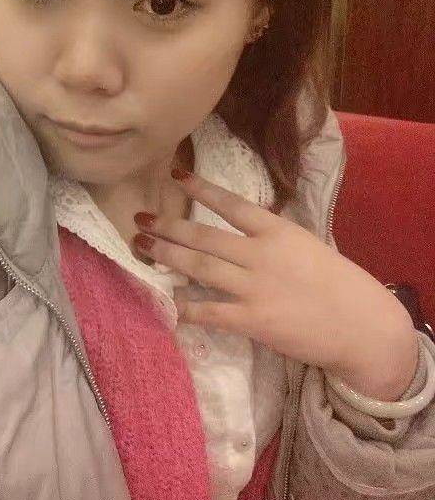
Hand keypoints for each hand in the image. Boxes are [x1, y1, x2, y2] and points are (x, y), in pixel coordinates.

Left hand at [133, 169, 413, 374]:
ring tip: (141, 247)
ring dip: (166, 256)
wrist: (361, 325)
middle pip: (203, 236)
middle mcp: (260, 254)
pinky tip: (165, 302)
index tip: (174, 174)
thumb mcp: (304, 244)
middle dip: (167, 227)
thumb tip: (238, 227)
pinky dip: (185, 307)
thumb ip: (270, 236)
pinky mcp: (252, 320)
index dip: (199, 188)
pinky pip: (209, 312)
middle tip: (139, 219)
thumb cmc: (335, 282)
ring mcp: (254, 288)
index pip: (230, 203)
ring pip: (198, 267)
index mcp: (276, 231)